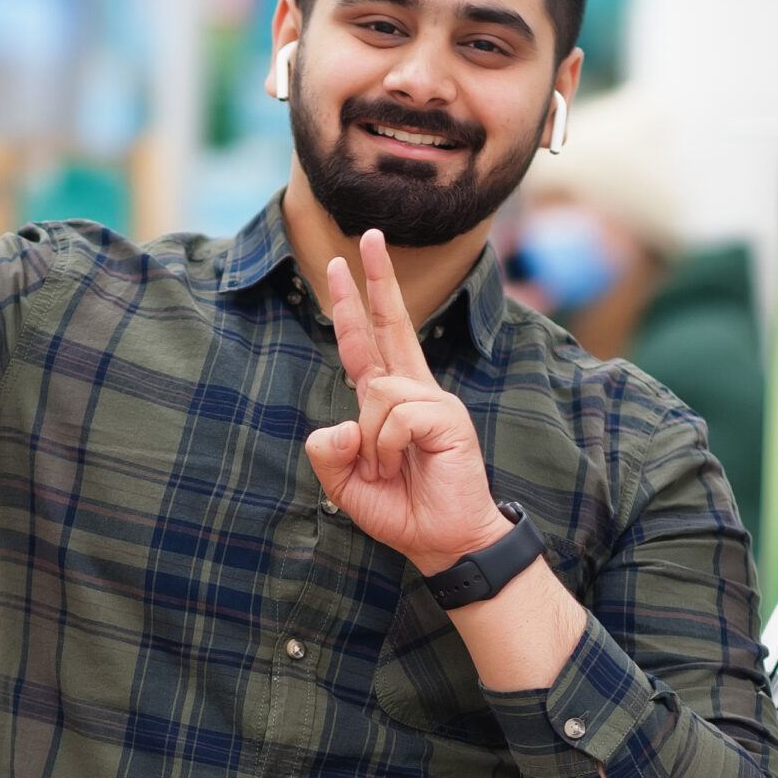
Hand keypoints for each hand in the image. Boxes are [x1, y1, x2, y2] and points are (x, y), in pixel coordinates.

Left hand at [304, 229, 506, 575]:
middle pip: (391, 324)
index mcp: (389, 401)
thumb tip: (339, 424)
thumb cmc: (402, 511)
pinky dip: (387, 448)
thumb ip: (329, 454)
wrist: (444, 542)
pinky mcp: (448, 417)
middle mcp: (413, 391)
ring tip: (387, 471)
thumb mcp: (346, 486)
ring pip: (377, 392)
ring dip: (370, 442)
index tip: (341, 266)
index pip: (366, 343)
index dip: (352, 306)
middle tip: (367, 235)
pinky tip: (403, 466)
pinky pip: (396, 415)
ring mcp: (434, 401)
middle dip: (377, 279)